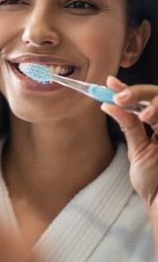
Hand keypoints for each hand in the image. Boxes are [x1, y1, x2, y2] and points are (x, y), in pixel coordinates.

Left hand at [101, 76, 157, 218]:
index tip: (110, 83)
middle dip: (138, 93)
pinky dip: (157, 113)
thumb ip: (129, 127)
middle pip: (157, 95)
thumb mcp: (139, 150)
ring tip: (141, 114)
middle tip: (119, 97)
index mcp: (157, 123)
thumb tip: (108, 105)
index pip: (143, 99)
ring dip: (152, 104)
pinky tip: (147, 117)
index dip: (128, 88)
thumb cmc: (153, 179)